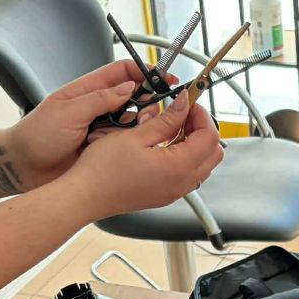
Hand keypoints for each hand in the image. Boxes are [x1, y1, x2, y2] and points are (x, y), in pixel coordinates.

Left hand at [5, 60, 157, 189]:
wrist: (23, 168)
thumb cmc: (37, 136)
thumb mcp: (68, 112)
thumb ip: (99, 99)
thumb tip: (129, 86)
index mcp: (87, 90)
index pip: (123, 72)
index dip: (145, 72)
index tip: (165, 79)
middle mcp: (97, 107)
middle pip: (134, 97)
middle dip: (148, 103)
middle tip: (150, 115)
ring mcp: (101, 129)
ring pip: (132, 122)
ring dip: (138, 126)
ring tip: (134, 133)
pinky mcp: (103, 149)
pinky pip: (124, 143)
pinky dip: (130, 144)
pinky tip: (127, 148)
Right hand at [60, 92, 223, 219]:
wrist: (85, 196)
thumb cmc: (103, 170)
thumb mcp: (136, 135)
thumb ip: (166, 119)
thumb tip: (183, 104)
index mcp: (178, 168)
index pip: (209, 136)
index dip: (202, 114)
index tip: (187, 102)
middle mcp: (181, 184)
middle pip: (213, 152)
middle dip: (202, 128)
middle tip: (182, 112)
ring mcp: (174, 192)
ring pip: (202, 164)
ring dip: (194, 142)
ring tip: (172, 127)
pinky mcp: (165, 195)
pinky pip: (188, 174)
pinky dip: (184, 156)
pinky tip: (164, 145)